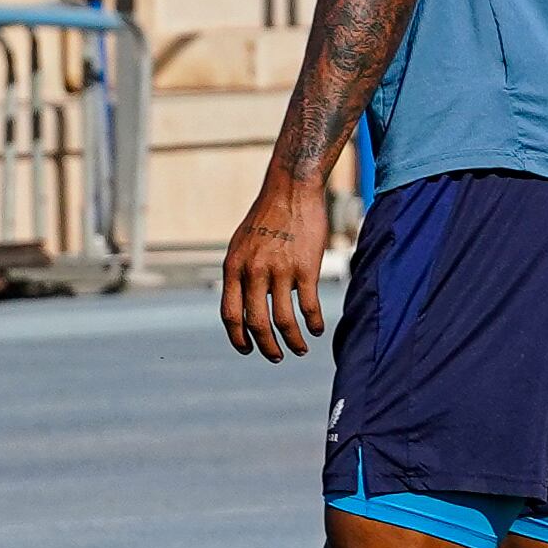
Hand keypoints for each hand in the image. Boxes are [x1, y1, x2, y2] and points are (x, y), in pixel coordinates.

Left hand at [221, 174, 330, 360]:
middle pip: (256, 323)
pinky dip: (313, 323)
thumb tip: (240, 302)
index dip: (238, 337)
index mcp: (233, 268)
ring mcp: (280, 271)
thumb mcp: (240, 245)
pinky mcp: (306, 267)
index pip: (230, 314)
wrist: (290, 191)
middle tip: (276, 357)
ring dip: (293, 341)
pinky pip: (308, 306)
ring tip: (300, 349)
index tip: (247, 350)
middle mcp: (253, 272)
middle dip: (266, 347)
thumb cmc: (265, 219)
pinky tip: (317, 330)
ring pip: (284, 320)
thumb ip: (239, 273)